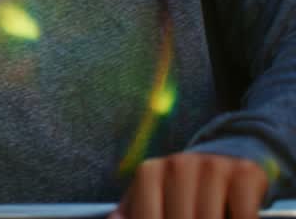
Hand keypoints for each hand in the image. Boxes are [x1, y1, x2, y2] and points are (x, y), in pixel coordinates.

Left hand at [113, 152, 268, 218]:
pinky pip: (243, 214)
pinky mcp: (244, 173)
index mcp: (149, 172)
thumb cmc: (177, 192)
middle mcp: (178, 164)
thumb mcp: (149, 199)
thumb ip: (131, 212)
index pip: (147, 217)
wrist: (219, 162)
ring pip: (209, 218)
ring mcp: (212, 166)